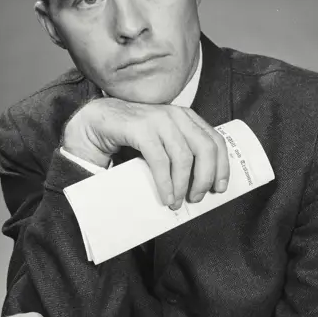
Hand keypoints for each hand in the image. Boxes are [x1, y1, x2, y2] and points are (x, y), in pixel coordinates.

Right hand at [63, 98, 229, 208]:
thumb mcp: (162, 143)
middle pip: (205, 149)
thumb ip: (180, 153)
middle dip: (204, 178)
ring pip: (184, 156)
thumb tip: (199, 186)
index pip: (215, 140)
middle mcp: (176, 114)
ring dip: (183, 184)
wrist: (96, 124)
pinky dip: (165, 182)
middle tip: (196, 198)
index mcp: (186, 117)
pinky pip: (160, 159)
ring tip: (177, 202)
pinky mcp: (140, 127)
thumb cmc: (131, 138)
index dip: (222, 166)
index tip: (219, 188)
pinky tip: (165, 196)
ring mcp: (158, 118)